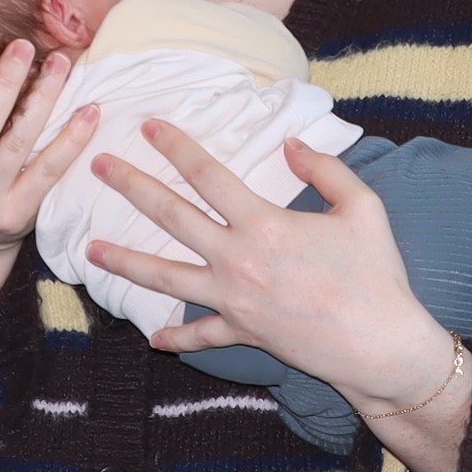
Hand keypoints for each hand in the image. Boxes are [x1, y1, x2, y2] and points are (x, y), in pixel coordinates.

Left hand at [85, 131, 453, 412]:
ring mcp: (234, 300)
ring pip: (167, 278)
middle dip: (132, 188)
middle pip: (172, 218)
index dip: (176, 146)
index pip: (208, 175)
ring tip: (91, 250)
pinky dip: (177, 337)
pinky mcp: (243, 332)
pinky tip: (154, 337)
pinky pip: (202, 335)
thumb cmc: (377, 275)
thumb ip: (326, 169)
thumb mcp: (363, 209)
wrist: (380, 345)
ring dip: (126, 262)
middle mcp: (238, 260)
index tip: (148, 126)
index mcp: (264, 224)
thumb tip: (292, 145)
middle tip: (98, 168)